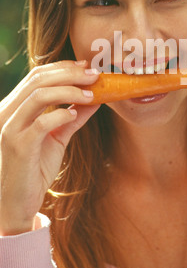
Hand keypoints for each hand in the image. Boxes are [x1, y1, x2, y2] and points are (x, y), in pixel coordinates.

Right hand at [0, 60, 99, 234]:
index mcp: (16, 107)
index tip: (86, 66)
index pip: (37, 75)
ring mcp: (11, 129)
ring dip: (69, 91)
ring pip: (38, 96)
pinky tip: (74, 115)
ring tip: (91, 94)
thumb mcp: (58, 137)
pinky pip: (41, 123)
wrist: (18, 201)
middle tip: (94, 75)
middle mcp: (9, 113)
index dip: (63, 67)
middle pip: (38, 80)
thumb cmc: (35, 167)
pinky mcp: (19, 147)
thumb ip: (73, 117)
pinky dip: (60, 115)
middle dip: (69, 74)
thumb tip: (96, 98)